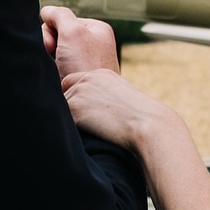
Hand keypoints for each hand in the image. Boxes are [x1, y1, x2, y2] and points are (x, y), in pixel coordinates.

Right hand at [40, 4, 119, 75]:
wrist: (89, 100)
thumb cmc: (86, 66)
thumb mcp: (73, 31)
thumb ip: (58, 15)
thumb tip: (47, 12)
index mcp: (95, 30)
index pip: (62, 20)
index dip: (52, 29)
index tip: (55, 43)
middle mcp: (91, 45)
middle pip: (57, 35)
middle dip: (49, 45)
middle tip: (54, 56)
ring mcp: (82, 62)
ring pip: (53, 52)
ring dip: (49, 59)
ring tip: (55, 69)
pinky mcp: (74, 78)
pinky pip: (55, 67)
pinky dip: (51, 70)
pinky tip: (54, 76)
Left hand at [61, 67, 175, 152]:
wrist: (147, 124)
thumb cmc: (141, 118)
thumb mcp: (122, 98)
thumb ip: (104, 97)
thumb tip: (91, 110)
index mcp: (101, 74)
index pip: (72, 82)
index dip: (73, 97)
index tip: (82, 112)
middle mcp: (88, 78)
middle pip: (64, 93)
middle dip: (69, 109)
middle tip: (84, 125)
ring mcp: (80, 92)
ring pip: (62, 107)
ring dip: (70, 120)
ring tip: (90, 132)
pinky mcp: (75, 108)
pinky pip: (63, 120)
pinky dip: (71, 130)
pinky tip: (87, 135)